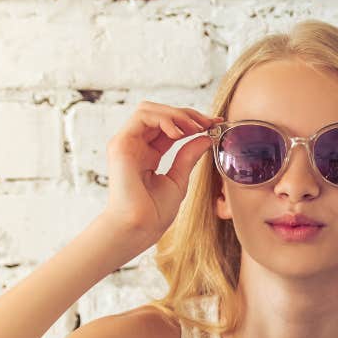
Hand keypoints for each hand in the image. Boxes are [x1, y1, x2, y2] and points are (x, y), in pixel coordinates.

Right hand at [99, 101, 221, 245]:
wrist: (139, 228)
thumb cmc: (154, 212)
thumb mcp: (179, 179)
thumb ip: (188, 156)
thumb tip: (206, 137)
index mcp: (148, 153)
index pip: (170, 127)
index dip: (193, 121)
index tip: (216, 124)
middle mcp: (135, 145)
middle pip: (160, 113)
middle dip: (187, 114)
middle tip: (209, 123)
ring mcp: (126, 143)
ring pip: (149, 109)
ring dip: (176, 114)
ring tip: (195, 128)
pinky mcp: (121, 144)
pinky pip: (142, 117)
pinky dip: (165, 119)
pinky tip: (181, 133)